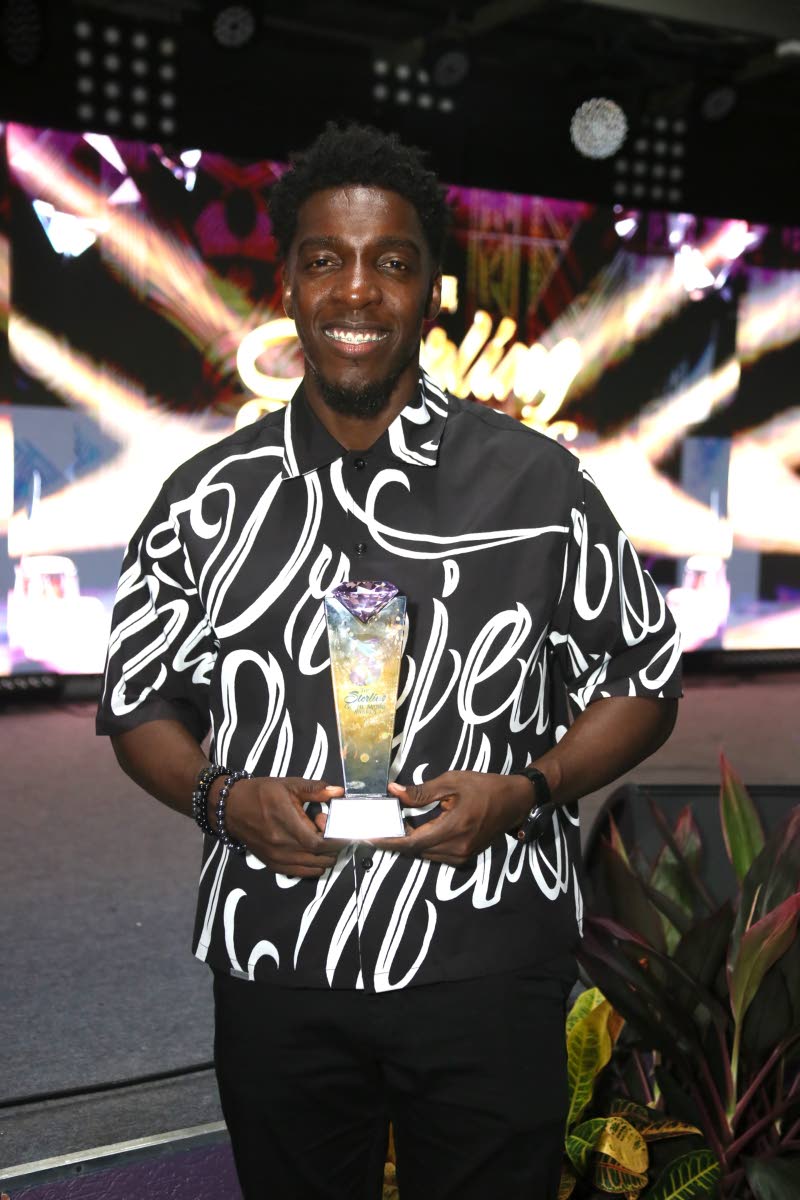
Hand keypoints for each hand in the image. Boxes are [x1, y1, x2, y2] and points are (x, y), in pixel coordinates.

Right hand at [218, 776, 346, 876]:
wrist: (232, 808)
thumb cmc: (262, 793)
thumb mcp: (289, 785)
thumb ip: (315, 789)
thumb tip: (338, 792)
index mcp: (288, 823)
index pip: (320, 843)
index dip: (336, 840)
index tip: (342, 831)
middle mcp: (283, 845)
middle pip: (320, 857)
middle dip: (334, 848)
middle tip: (335, 834)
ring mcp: (277, 858)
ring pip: (312, 868)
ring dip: (325, 858)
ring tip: (325, 843)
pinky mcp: (273, 865)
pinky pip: (300, 873)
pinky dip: (312, 867)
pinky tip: (313, 854)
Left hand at [371, 771, 533, 865]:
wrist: (514, 800)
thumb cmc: (484, 787)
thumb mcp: (452, 782)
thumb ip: (421, 792)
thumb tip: (394, 792)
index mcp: (453, 829)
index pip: (412, 842)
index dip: (389, 841)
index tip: (369, 837)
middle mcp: (457, 848)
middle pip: (416, 850)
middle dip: (396, 839)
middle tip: (379, 826)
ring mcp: (462, 855)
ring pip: (426, 854)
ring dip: (409, 842)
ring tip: (394, 827)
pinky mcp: (465, 855)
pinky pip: (437, 854)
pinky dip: (423, 844)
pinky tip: (416, 830)